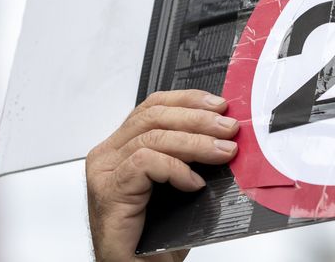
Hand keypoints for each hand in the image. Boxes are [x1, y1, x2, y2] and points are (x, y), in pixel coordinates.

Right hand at [85, 90, 238, 261]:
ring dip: (195, 142)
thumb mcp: (180, 184)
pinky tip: (194, 183)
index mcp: (122, 146)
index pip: (153, 106)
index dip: (188, 100)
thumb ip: (190, 156)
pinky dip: (175, 169)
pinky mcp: (109, 191)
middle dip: (198, 118)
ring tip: (222, 151)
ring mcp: (105, 171)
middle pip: (153, 115)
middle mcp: (109, 154)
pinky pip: (144, 162)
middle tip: (228, 128)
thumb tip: (225, 134)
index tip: (219, 105)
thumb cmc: (157, 235)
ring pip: (152, 136)